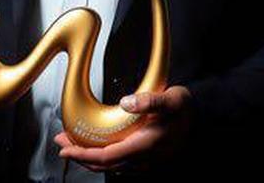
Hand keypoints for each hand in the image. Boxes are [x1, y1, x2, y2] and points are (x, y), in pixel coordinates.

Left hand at [54, 86, 193, 173]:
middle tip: (62, 144)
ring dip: (90, 157)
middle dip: (80, 156)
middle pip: (104, 164)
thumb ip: (149, 101)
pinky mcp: (146, 154)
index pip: (106, 156)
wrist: (201, 114)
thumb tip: (127, 102)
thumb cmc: (184, 107)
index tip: (66, 147)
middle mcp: (143, 156)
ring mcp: (145, 158)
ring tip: (74, 144)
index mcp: (145, 145)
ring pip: (111, 164)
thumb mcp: (169, 99)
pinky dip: (103, 156)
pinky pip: (119, 161)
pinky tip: (98, 148)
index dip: (84, 154)